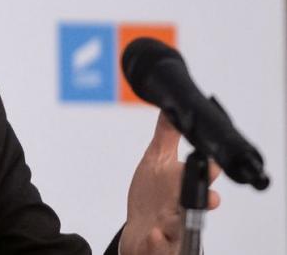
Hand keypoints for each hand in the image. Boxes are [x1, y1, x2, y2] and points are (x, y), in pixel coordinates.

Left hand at [120, 111, 220, 254]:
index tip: (211, 164)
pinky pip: (159, 245)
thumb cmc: (152, 196)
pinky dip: (158, 241)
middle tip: (205, 195)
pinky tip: (155, 234)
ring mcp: (172, 227)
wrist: (140, 232)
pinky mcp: (158, 245)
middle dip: (202, 199)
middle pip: (197, 204)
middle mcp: (183, 208)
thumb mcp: (156, 161)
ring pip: (182, 227)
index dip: (207, 171)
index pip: (201, 176)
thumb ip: (166, 136)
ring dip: (178, 222)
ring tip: (172, 219)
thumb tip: (171, 108)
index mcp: (184, 185)